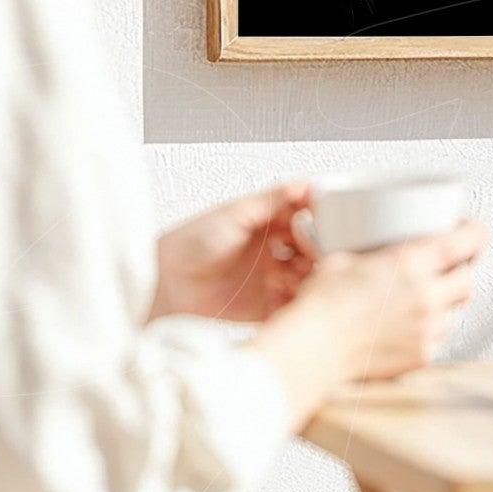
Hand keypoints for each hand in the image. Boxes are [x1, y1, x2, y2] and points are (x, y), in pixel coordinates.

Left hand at [151, 183, 315, 323]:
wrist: (166, 283)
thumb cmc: (192, 242)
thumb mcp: (234, 212)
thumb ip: (273, 199)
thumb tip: (306, 184)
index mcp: (266, 223)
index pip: (304, 218)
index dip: (317, 222)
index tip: (327, 225)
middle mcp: (271, 250)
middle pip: (309, 249)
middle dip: (318, 251)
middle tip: (319, 254)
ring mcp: (269, 279)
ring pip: (305, 277)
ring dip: (311, 277)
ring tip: (306, 276)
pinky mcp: (264, 307)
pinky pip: (291, 306)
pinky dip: (300, 303)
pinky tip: (299, 298)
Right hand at [297, 221, 488, 381]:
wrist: (316, 346)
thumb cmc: (324, 303)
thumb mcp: (346, 258)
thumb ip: (374, 255)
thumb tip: (373, 252)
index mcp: (412, 262)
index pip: (468, 240)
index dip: (474, 233)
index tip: (471, 232)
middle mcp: (427, 295)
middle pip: (467, 280)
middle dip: (459, 274)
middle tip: (442, 272)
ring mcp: (427, 328)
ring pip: (453, 313)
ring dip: (441, 306)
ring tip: (414, 304)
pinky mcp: (421, 355)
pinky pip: (435, 339)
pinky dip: (424, 333)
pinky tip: (402, 329)